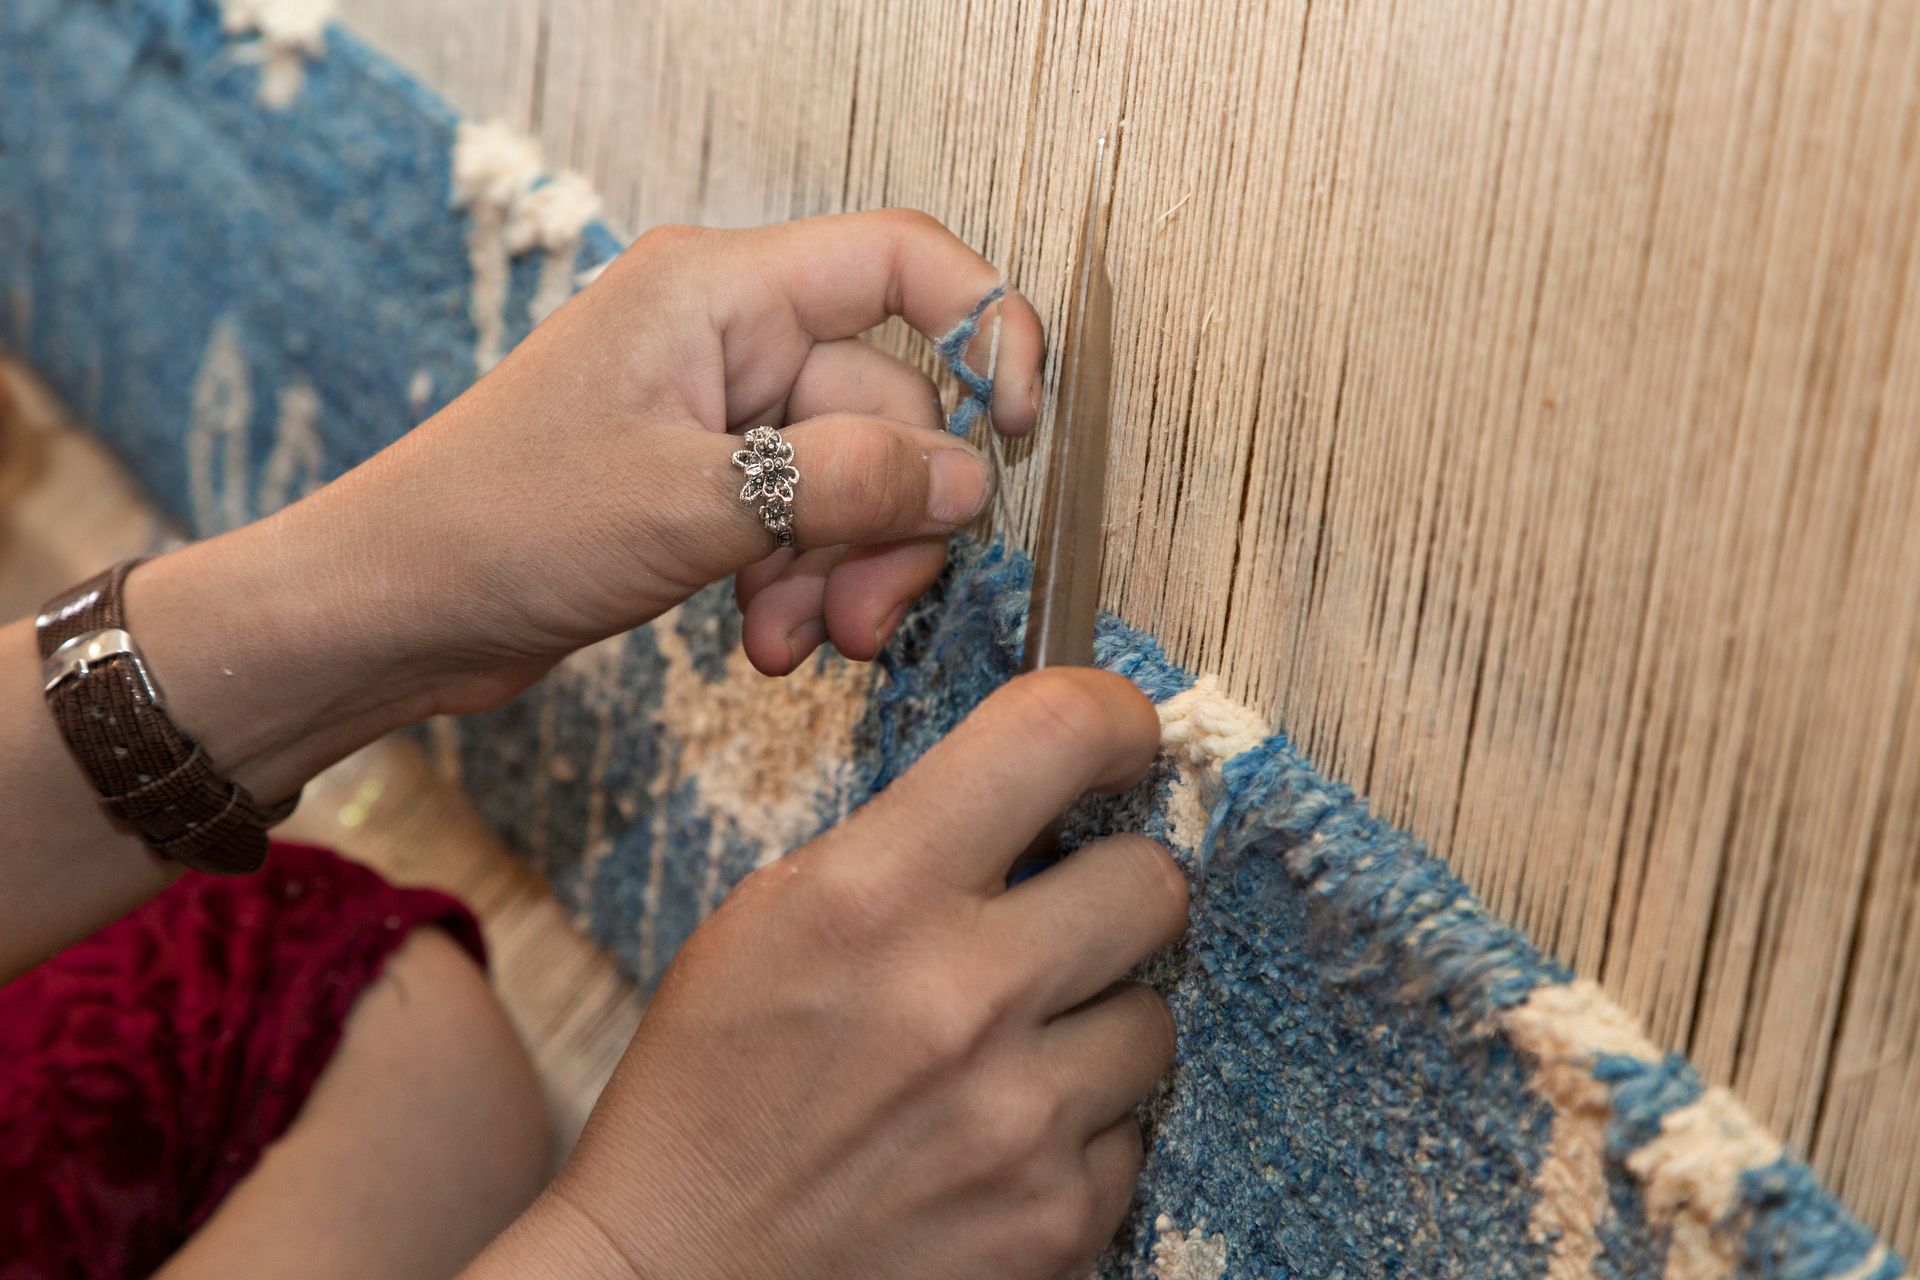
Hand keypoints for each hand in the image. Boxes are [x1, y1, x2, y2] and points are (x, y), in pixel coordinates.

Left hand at [326, 209, 1043, 703]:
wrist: (392, 609)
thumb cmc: (501, 526)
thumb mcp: (695, 505)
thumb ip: (848, 482)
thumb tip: (974, 478)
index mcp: (720, 289)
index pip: (901, 262)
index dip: (985, 331)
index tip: (1020, 430)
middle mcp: (727, 336)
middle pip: (888, 404)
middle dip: (891, 520)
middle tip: (868, 616)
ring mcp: (717, 414)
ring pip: (852, 479)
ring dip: (846, 569)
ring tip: (800, 643)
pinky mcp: (705, 483)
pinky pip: (804, 522)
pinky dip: (802, 585)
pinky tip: (763, 644)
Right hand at [468, 669, 1188, 1279]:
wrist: (680, 1278)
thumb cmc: (710, 1090)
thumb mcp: (769, 917)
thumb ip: (906, 846)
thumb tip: (1039, 796)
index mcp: (874, 895)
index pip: (1057, 736)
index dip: (1112, 718)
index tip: (1120, 740)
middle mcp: (960, 997)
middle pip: (1153, 881)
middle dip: (1113, 888)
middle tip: (1059, 916)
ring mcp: (1019, 1120)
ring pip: (1154, 1016)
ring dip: (1096, 1022)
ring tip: (1007, 1050)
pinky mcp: (1056, 1220)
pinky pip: (1130, 1133)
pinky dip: (1078, 1130)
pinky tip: (995, 1136)